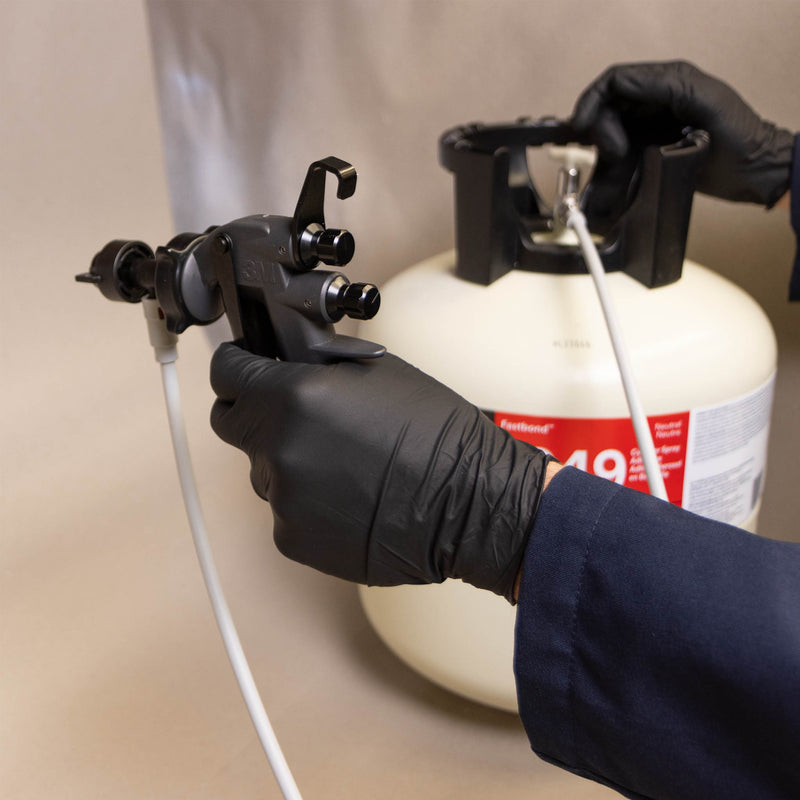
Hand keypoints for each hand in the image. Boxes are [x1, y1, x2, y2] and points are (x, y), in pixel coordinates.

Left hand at [209, 343, 550, 601]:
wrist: (467, 501)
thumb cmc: (434, 434)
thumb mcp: (375, 371)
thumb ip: (314, 366)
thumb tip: (284, 360)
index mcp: (293, 396)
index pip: (227, 372)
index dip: (237, 366)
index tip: (244, 369)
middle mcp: (277, 447)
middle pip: (231, 424)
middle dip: (253, 413)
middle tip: (292, 416)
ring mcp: (281, 498)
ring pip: (262, 470)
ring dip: (288, 461)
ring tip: (341, 464)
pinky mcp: (292, 539)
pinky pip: (284, 510)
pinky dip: (305, 502)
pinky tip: (347, 496)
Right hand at [571, 60, 793, 205]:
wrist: (756, 171)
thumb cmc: (742, 138)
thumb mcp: (704, 102)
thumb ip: (665, 87)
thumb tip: (621, 86)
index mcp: (670, 80)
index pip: (615, 81)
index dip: (591, 102)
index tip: (583, 129)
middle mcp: (657, 99)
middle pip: (606, 107)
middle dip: (599, 130)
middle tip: (613, 154)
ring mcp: (653, 124)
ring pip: (609, 133)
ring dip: (602, 153)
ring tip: (609, 172)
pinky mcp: (652, 148)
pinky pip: (620, 154)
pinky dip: (611, 168)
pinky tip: (610, 182)